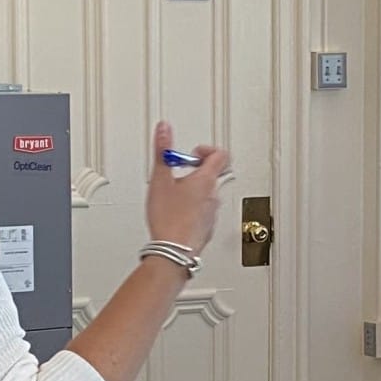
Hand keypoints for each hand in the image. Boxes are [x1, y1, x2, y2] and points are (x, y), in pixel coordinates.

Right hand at [143, 120, 229, 254]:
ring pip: (208, 194)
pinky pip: (204, 212)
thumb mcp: (160, 180)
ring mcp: (212, 213)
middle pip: (213, 174)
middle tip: (178, 175)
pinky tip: (176, 214)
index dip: (207, 149)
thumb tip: (164, 129)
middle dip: (194, 171)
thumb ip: (162, 152)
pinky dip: (193, 208)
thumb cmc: (169, 219)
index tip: (192, 154)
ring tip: (174, 196)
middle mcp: (214, 196)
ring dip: (194, 190)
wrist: (173, 251)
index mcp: (205, 180)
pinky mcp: (207, 228)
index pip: (220, 155)